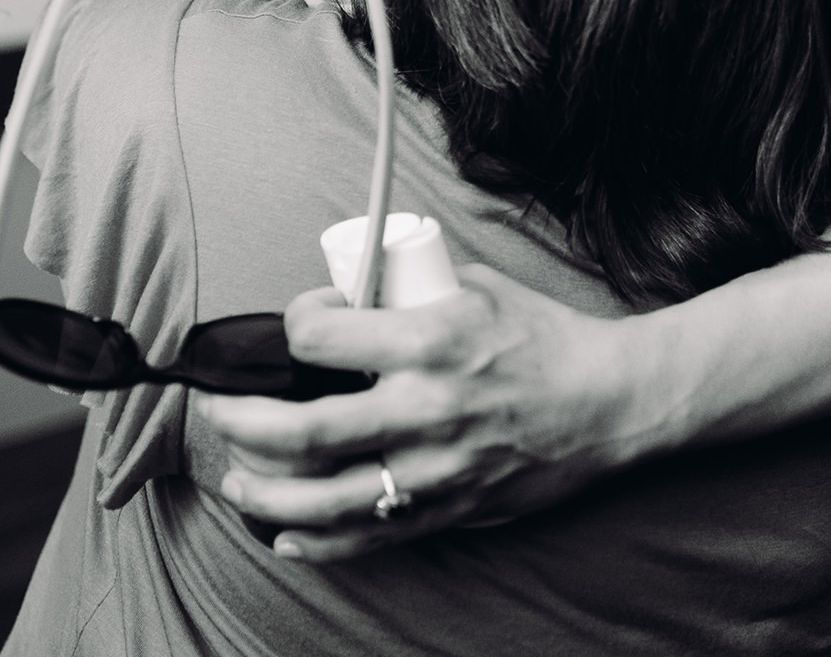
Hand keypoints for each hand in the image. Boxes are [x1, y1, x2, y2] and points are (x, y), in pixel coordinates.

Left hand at [196, 265, 661, 560]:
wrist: (612, 402)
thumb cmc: (546, 337)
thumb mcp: (479, 288)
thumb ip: (410, 291)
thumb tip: (350, 291)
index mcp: (431, 341)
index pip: (319, 339)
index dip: (292, 325)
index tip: (299, 324)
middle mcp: (427, 408)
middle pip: (302, 431)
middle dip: (241, 423)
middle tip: (219, 412)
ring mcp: (437, 468)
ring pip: (322, 499)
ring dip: (263, 493)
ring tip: (239, 477)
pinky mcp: (451, 508)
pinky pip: (368, 537)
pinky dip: (315, 543)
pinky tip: (284, 535)